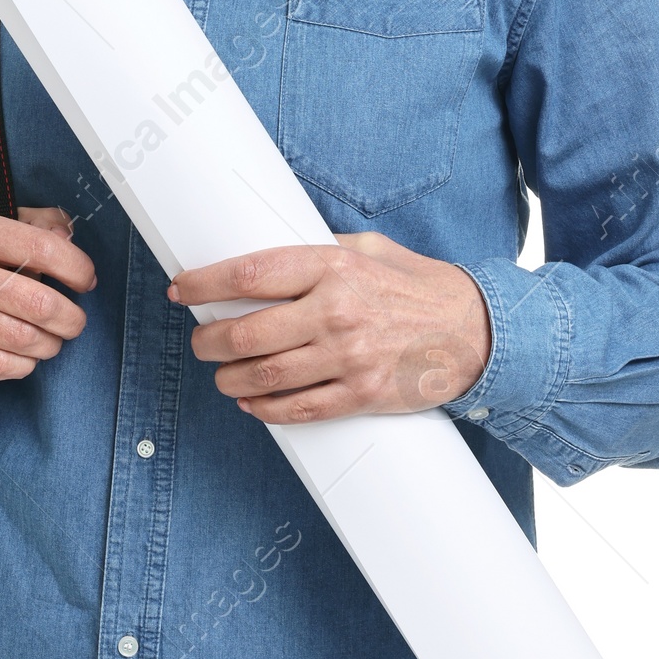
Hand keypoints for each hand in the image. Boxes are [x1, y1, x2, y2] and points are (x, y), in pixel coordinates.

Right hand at [0, 205, 95, 391]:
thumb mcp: (10, 236)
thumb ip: (44, 226)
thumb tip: (67, 235)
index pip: (40, 247)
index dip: (76, 268)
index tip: (86, 281)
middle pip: (37, 301)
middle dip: (70, 318)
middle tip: (75, 322)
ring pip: (21, 338)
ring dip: (49, 345)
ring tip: (51, 340)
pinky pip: (1, 364)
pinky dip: (24, 365)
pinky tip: (24, 356)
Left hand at [169, 231, 491, 424]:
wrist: (475, 331)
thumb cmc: (417, 285)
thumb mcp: (368, 249)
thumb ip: (317, 251)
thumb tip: (263, 258)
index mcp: (333, 267)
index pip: (250, 275)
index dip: (205, 283)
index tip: (182, 289)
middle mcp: (337, 312)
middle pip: (246, 334)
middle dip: (208, 341)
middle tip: (200, 341)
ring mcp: (349, 358)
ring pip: (263, 376)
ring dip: (228, 378)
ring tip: (221, 373)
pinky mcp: (361, 395)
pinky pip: (297, 409)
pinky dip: (264, 408)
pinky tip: (251, 401)